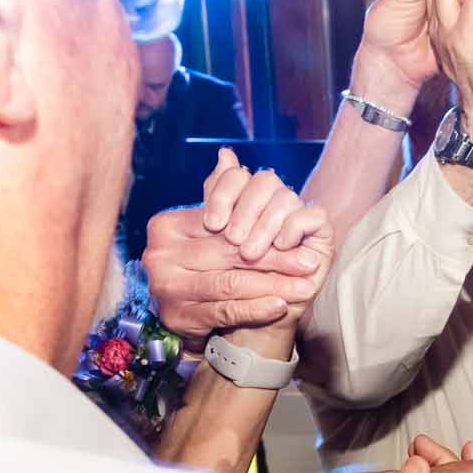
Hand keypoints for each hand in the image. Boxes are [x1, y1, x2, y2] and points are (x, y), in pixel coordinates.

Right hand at [142, 150, 327, 334]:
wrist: (186, 315)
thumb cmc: (204, 264)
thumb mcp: (210, 228)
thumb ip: (220, 193)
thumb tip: (228, 155)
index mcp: (166, 226)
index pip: (224, 224)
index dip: (264, 228)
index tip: (299, 237)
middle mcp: (161, 256)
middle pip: (230, 253)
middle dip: (277, 258)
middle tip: (311, 262)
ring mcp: (167, 288)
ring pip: (232, 283)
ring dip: (274, 285)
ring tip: (305, 286)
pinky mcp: (180, 316)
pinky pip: (227, 310)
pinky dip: (257, 309)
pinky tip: (281, 306)